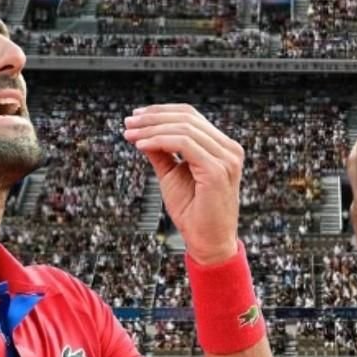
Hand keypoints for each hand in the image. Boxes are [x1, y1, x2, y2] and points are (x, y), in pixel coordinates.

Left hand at [124, 104, 241, 263]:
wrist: (209, 244)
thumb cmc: (194, 214)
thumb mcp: (172, 176)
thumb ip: (162, 153)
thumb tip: (141, 133)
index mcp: (223, 148)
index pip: (191, 117)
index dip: (161, 112)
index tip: (135, 118)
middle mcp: (229, 150)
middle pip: (187, 118)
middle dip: (152, 118)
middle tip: (128, 124)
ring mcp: (226, 159)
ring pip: (184, 128)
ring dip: (151, 129)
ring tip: (130, 135)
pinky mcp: (216, 170)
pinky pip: (183, 144)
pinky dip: (159, 141)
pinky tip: (141, 146)